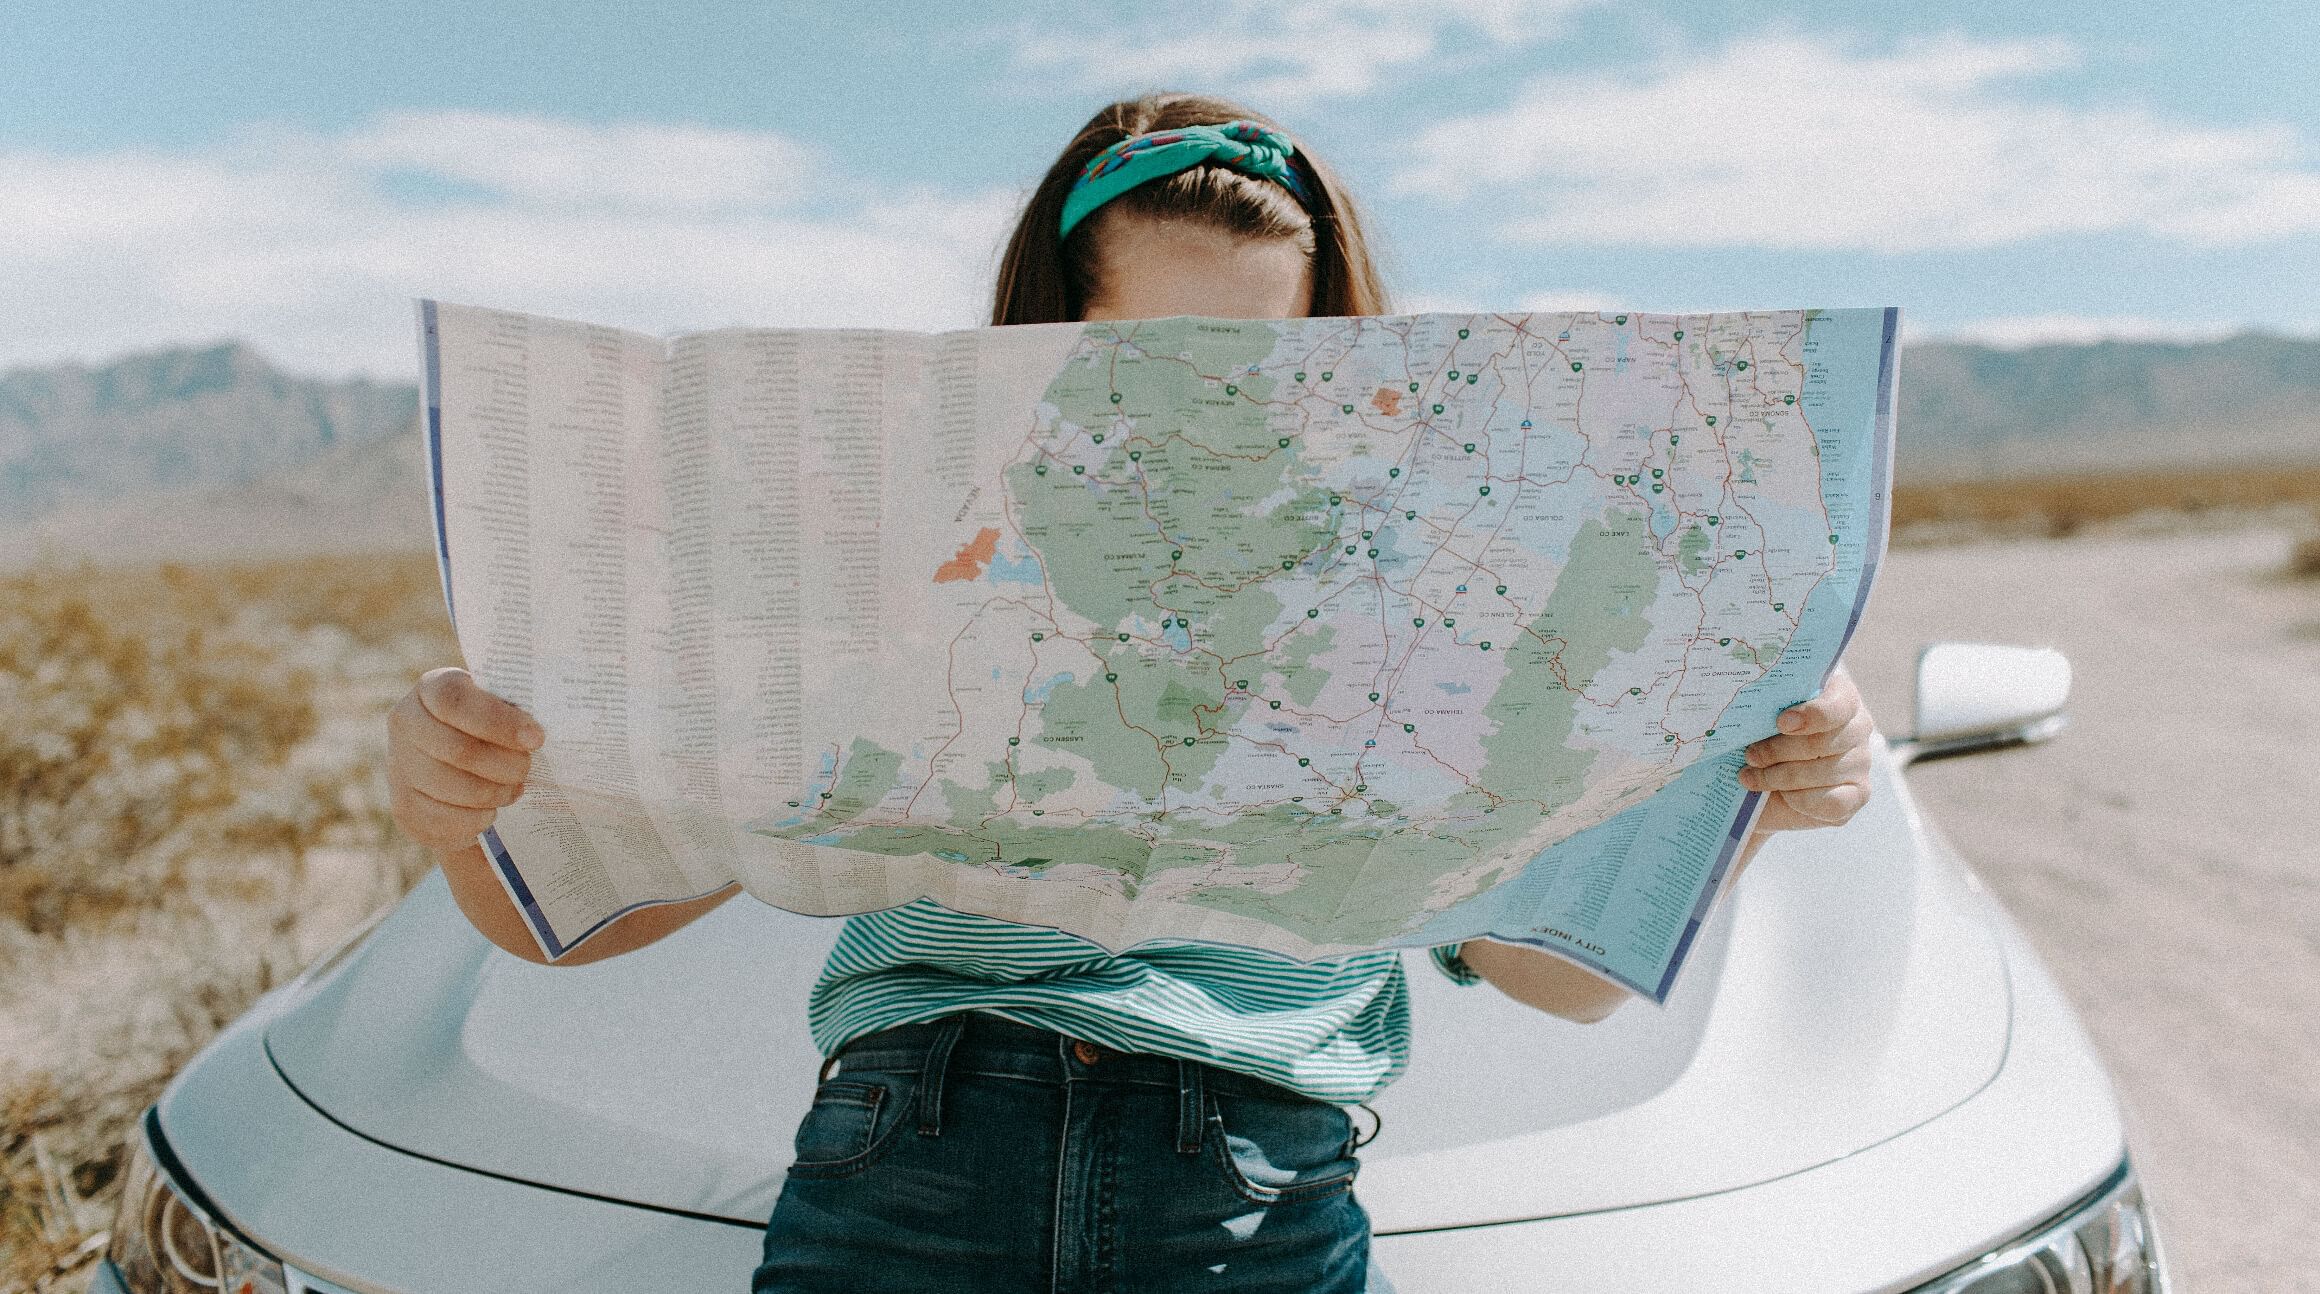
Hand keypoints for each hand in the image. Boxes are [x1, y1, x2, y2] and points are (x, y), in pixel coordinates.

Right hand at [386, 666, 543, 853]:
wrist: (457, 762)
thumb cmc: (491, 726)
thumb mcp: (500, 704)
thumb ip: (515, 708)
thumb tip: (536, 735)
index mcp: (432, 688)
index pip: (456, 701)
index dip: (498, 721)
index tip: (535, 738)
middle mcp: (406, 723)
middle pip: (458, 750)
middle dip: (504, 765)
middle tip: (526, 769)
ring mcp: (399, 766)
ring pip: (453, 788)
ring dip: (494, 793)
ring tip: (514, 789)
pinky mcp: (404, 807)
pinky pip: (445, 820)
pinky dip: (477, 819)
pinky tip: (491, 810)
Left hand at [1738, 662, 1872, 834]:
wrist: (1761, 776)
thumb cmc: (1760, 734)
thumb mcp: (1760, 712)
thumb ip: (1765, 703)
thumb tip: (1753, 707)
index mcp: (1839, 694)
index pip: (1837, 705)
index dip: (1811, 715)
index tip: (1781, 723)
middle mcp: (1857, 725)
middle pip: (1821, 742)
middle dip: (1777, 751)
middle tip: (1750, 756)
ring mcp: (1861, 760)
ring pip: (1821, 773)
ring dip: (1778, 777)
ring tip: (1751, 777)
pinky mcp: (1858, 793)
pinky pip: (1832, 803)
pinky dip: (1799, 800)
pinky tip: (1780, 795)